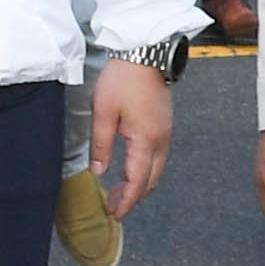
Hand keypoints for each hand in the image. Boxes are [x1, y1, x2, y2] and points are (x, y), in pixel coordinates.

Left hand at [90, 55, 174, 217]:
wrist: (146, 52)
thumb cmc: (124, 79)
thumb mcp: (103, 112)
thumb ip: (101, 144)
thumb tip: (99, 171)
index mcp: (146, 140)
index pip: (137, 181)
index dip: (127, 201)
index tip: (115, 213)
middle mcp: (161, 140)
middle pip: (150, 180)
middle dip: (133, 197)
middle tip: (114, 207)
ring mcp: (165, 132)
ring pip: (156, 169)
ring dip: (139, 184)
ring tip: (120, 192)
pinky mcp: (164, 125)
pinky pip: (158, 156)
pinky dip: (145, 170)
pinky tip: (131, 169)